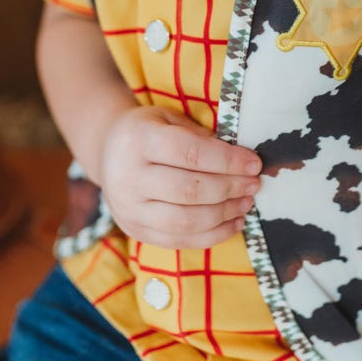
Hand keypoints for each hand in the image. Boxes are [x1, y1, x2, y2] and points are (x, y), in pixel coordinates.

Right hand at [99, 105, 261, 249]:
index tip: (254, 164)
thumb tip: (243, 162)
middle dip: (230, 189)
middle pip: (189, 190)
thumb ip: (202, 137)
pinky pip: (179, 241)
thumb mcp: (171, 119)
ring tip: (246, 203)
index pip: (191, 153)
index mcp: (139, 140)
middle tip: (254, 184)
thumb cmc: (150, 131)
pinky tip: (234, 223)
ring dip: (224, 214)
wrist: (107, 151)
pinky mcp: (135, 230)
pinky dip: (212, 235)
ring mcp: (129, 208)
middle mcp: (128, 177)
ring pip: (185, 221)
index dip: (228, 161)